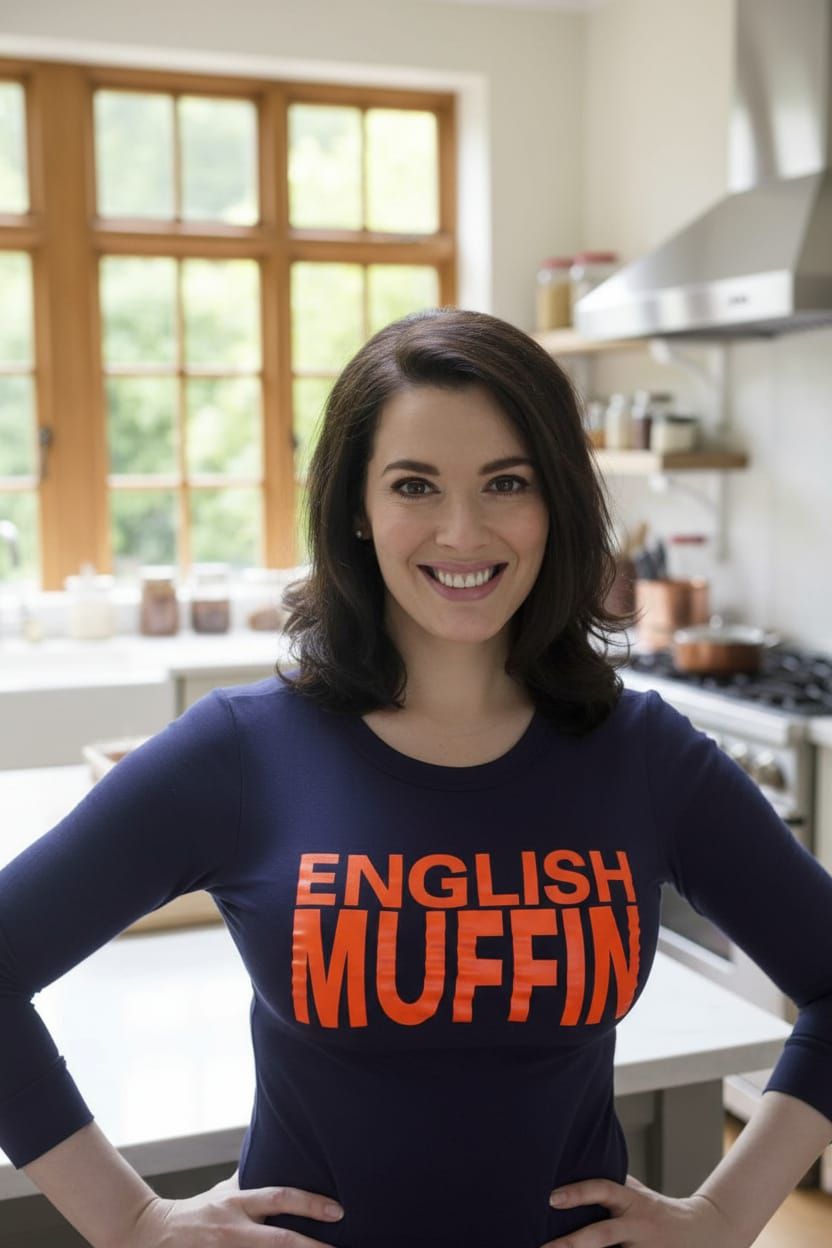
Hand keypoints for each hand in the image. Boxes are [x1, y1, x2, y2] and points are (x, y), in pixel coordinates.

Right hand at [126, 1168, 345, 1246]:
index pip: (279, 1197)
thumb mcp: (224, 1191)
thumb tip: (279, 1156)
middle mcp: (233, 1229)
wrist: (152, 1233)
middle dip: (311, 1247)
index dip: (310, 1203)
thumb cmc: (198, 1211)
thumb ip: (251, 1183)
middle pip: (279, 1240)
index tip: (339, 1210)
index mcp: (238, 1202)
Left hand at [542, 1172, 744, 1246]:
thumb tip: (576, 1160)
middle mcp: (637, 1227)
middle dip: (572, 1244)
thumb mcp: (637, 1193)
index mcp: (632, 1202)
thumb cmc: (656, 1211)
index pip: (602, 1190)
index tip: (551, 1198)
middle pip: (603, 1235)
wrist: (704, 1233)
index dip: (577, 1193)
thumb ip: (611, 1182)